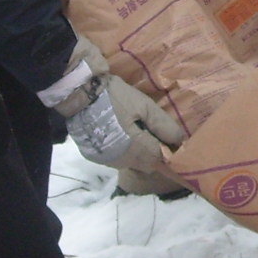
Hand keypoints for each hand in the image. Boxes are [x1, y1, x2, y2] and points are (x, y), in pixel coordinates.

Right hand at [57, 74, 185, 171]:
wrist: (79, 92)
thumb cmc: (115, 96)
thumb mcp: (144, 106)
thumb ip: (163, 126)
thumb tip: (179, 141)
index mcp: (135, 148)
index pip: (160, 159)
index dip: (167, 150)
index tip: (168, 137)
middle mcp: (121, 160)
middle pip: (146, 165)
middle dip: (153, 152)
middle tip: (151, 132)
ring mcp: (106, 160)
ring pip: (131, 163)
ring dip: (138, 153)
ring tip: (135, 132)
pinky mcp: (94, 156)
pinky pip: (116, 159)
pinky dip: (122, 152)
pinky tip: (119, 135)